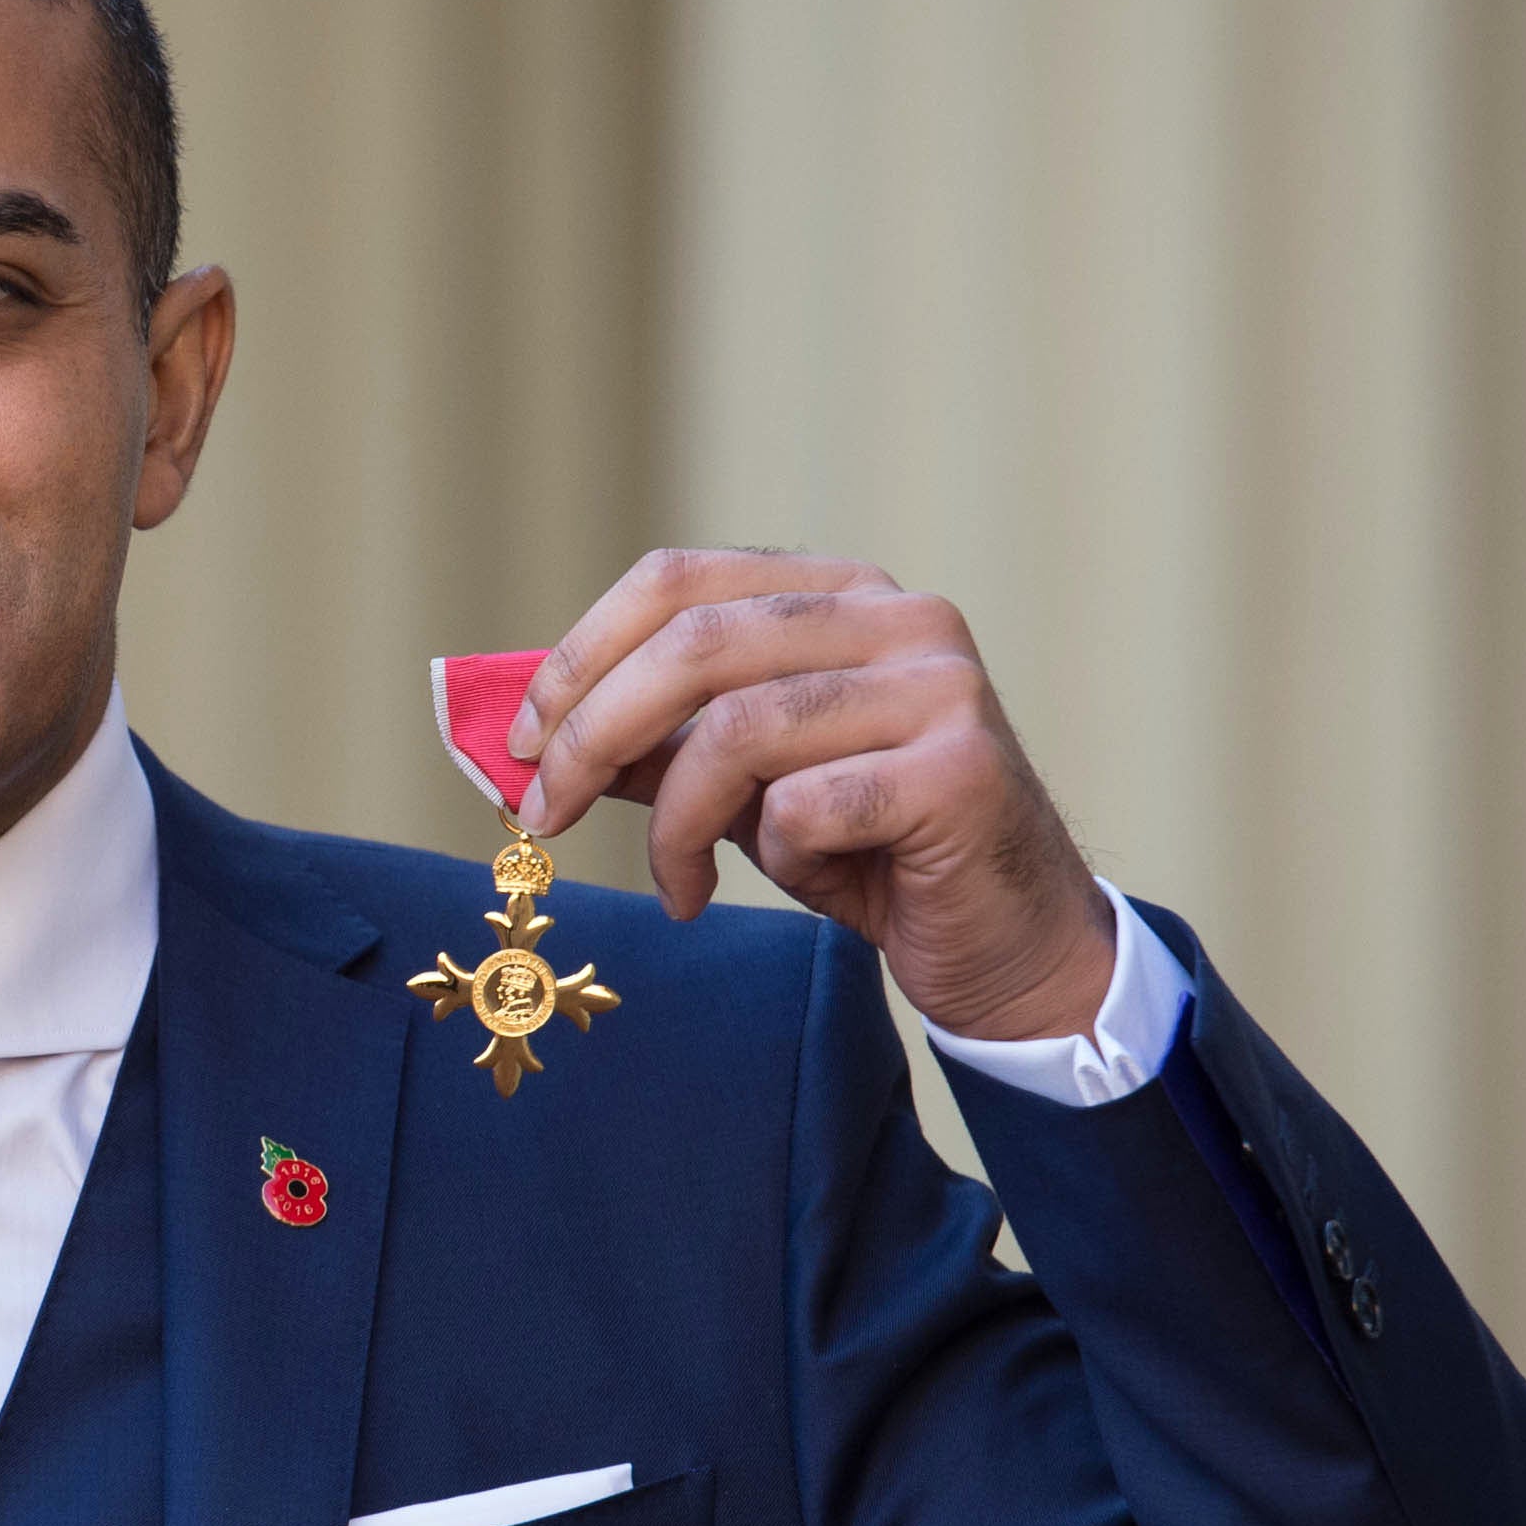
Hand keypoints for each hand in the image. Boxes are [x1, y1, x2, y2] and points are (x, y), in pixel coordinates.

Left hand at [508, 549, 1114, 1041]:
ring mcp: (940, 688)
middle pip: (694, 644)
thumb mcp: (742, 788)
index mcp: (842, 593)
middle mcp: (899, 617)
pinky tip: (805, 885)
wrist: (1008, 944)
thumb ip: (655, 745)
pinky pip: (804, 807)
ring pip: (739, 731)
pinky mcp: (960, 773)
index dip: (579, 654)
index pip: (676, 581)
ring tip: (678, 880)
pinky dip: (775, 858)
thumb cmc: (870, 853)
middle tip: (541, 814)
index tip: (518, 738)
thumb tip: (529, 734)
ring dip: (675, 822)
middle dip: (591, 735)